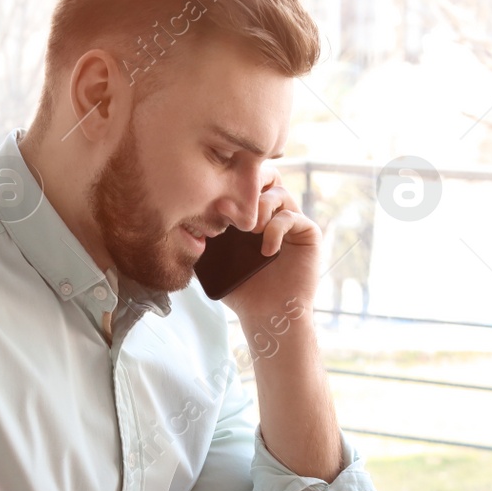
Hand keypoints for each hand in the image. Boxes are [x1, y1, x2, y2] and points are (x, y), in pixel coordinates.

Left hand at [219, 169, 319, 324]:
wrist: (268, 315)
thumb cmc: (242, 291)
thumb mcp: (215, 260)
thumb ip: (204, 236)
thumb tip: (183, 213)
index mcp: (252, 214)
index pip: (246, 181)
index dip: (231, 182)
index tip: (216, 204)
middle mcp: (273, 213)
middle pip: (268, 174)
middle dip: (251, 182)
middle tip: (236, 204)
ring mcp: (292, 222)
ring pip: (279, 192)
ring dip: (260, 207)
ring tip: (249, 231)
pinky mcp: (308, 233)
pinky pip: (292, 216)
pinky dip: (275, 229)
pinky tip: (266, 251)